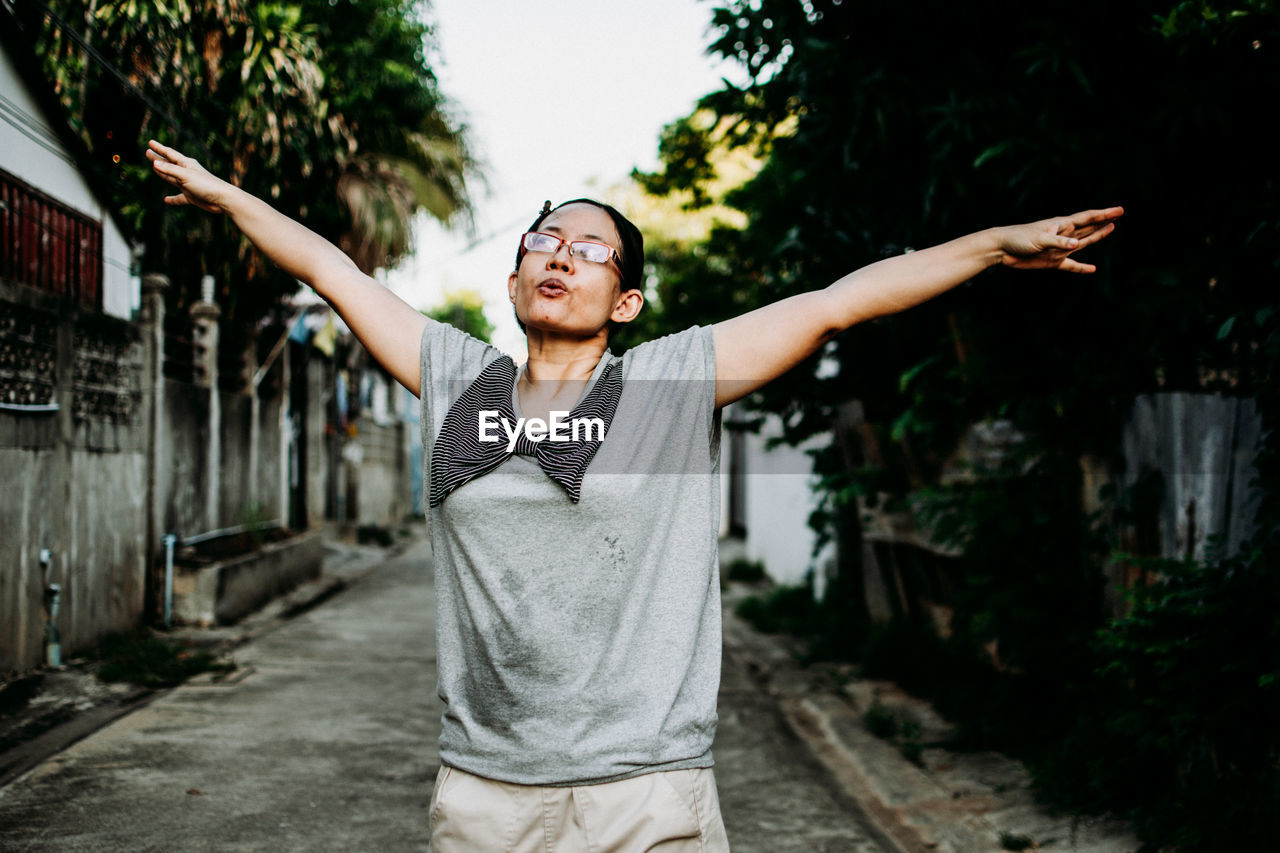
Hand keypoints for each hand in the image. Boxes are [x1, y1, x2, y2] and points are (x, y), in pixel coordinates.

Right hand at [145, 140, 232, 213]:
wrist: (223, 199)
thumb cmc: (206, 185)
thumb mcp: (186, 175)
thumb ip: (170, 170)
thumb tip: (155, 164)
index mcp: (186, 164)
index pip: (170, 154)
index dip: (159, 148)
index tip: (150, 142)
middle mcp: (187, 173)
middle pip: (169, 165)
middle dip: (158, 159)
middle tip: (148, 153)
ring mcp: (189, 185)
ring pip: (172, 178)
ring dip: (162, 173)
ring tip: (154, 168)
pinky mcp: (192, 196)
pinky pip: (179, 198)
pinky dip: (173, 199)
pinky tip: (166, 200)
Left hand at [997, 207, 1123, 272]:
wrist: (1001, 249)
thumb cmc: (1018, 239)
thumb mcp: (1039, 239)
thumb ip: (1058, 242)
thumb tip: (1076, 246)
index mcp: (1061, 225)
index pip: (1087, 218)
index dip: (1104, 214)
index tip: (1119, 210)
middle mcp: (1063, 235)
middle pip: (1088, 227)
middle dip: (1103, 221)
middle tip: (1118, 214)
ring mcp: (1059, 248)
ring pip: (1083, 242)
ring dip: (1096, 236)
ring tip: (1110, 228)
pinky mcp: (1052, 261)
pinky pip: (1071, 265)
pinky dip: (1081, 268)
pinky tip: (1092, 269)